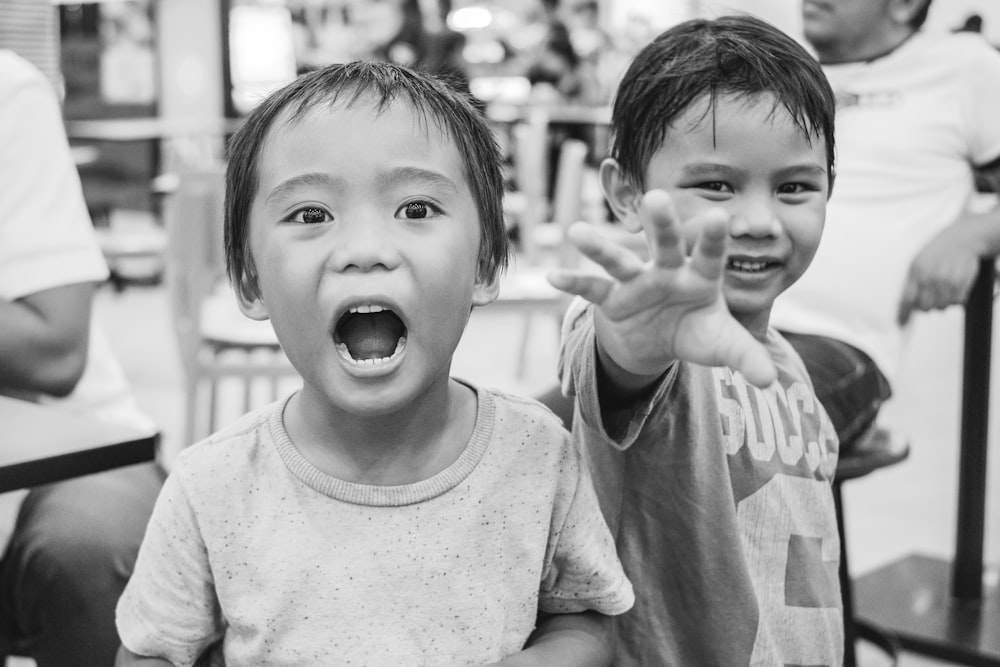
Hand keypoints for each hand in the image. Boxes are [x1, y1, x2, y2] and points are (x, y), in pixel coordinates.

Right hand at [548, 190, 776, 387]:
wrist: (659, 340)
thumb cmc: (695, 332)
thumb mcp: (721, 346)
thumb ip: (744, 357)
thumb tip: (771, 382)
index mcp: (700, 277)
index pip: (710, 256)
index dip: (713, 239)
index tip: (719, 216)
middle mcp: (668, 270)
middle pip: (665, 243)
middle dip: (661, 224)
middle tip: (656, 197)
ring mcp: (637, 281)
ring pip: (619, 260)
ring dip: (599, 247)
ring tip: (577, 231)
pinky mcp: (612, 298)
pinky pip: (591, 289)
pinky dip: (572, 282)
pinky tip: (551, 276)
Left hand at [897, 225, 983, 324]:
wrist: (962, 238)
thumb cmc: (937, 249)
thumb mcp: (917, 261)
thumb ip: (911, 281)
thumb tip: (905, 302)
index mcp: (917, 272)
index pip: (907, 299)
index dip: (903, 313)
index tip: (900, 322)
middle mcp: (931, 279)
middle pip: (925, 308)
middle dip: (926, 307)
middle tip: (929, 299)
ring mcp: (947, 282)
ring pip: (942, 307)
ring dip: (942, 303)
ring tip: (943, 289)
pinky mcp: (962, 284)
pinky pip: (957, 302)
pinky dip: (956, 299)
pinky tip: (954, 287)